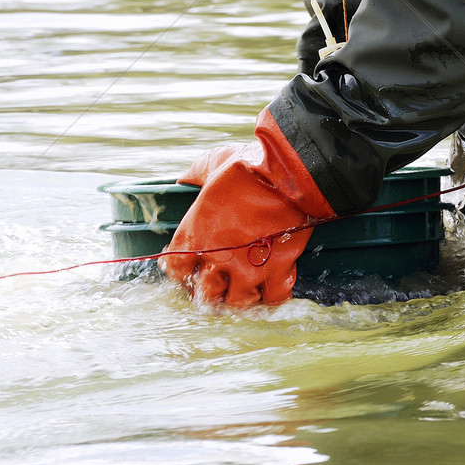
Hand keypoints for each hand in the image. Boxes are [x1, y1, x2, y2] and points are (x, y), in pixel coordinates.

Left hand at [159, 108, 334, 306]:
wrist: (288, 174)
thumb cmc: (250, 166)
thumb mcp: (215, 162)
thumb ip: (197, 173)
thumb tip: (184, 178)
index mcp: (197, 233)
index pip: (176, 269)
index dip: (182, 269)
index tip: (190, 265)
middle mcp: (218, 257)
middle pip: (204, 294)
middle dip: (208, 290)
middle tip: (217, 282)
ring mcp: (249, 268)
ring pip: (237, 301)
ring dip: (239, 294)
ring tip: (245, 284)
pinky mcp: (277, 270)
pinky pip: (273, 298)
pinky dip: (272, 294)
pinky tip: (271, 284)